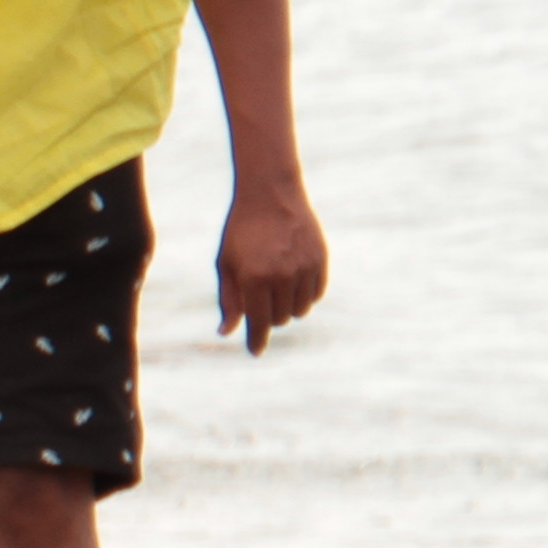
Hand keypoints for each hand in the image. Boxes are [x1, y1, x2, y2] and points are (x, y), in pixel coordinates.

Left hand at [216, 171, 327, 351]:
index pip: (259, 322)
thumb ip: (228, 300)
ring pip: (300, 310)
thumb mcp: (226, 264)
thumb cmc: (240, 232)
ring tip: (274, 290)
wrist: (270, 196)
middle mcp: (282, 276)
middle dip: (268, 317)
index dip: (256, 340)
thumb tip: (227, 332)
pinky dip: (304, 296)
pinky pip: (315, 294)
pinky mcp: (321, 260)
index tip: (255, 352)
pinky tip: (292, 283)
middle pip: (280, 319)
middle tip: (259, 300)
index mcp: (254, 278)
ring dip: (286, 308)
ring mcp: (304, 268)